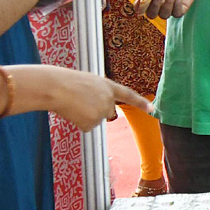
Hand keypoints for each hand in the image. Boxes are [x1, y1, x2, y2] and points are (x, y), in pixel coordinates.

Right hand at [31, 66, 150, 129]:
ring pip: (95, 120)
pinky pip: (87, 127)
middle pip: (106, 112)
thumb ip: (99, 94)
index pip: (128, 95)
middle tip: (79, 99)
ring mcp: (102, 112)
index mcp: (108, 86)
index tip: (153, 109)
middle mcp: (109, 100)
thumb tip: (98, 114)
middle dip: (94, 109)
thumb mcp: (88, 83)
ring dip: (84, 115)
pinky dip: (79, 122)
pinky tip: (72, 112)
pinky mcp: (93, 122)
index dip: (140, 102)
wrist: (56, 87)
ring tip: (73, 103)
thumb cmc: (67, 83)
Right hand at [135, 0, 197, 18]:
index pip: (141, 8)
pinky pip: (177, 14)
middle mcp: (158, 6)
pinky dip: (177, 5)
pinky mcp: (180, 10)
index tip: (141, 1)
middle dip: (154, 6)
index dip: (139, 7)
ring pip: (164, 15)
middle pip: (151, 15)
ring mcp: (169, 9)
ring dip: (167, 4)